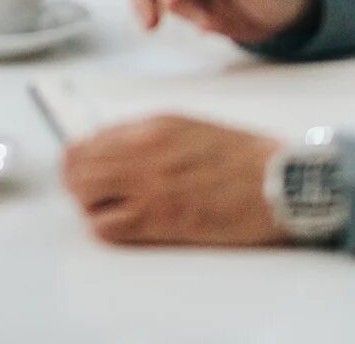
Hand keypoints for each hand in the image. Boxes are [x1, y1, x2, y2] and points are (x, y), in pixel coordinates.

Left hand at [63, 117, 284, 245]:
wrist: (277, 183)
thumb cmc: (243, 158)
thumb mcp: (189, 127)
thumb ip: (149, 135)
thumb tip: (113, 146)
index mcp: (151, 126)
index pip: (88, 139)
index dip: (82, 158)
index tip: (87, 169)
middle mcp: (143, 150)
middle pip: (76, 166)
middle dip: (77, 181)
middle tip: (91, 193)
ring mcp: (149, 185)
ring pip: (83, 193)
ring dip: (89, 203)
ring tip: (109, 210)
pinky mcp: (160, 219)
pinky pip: (107, 226)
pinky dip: (106, 227)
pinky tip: (124, 226)